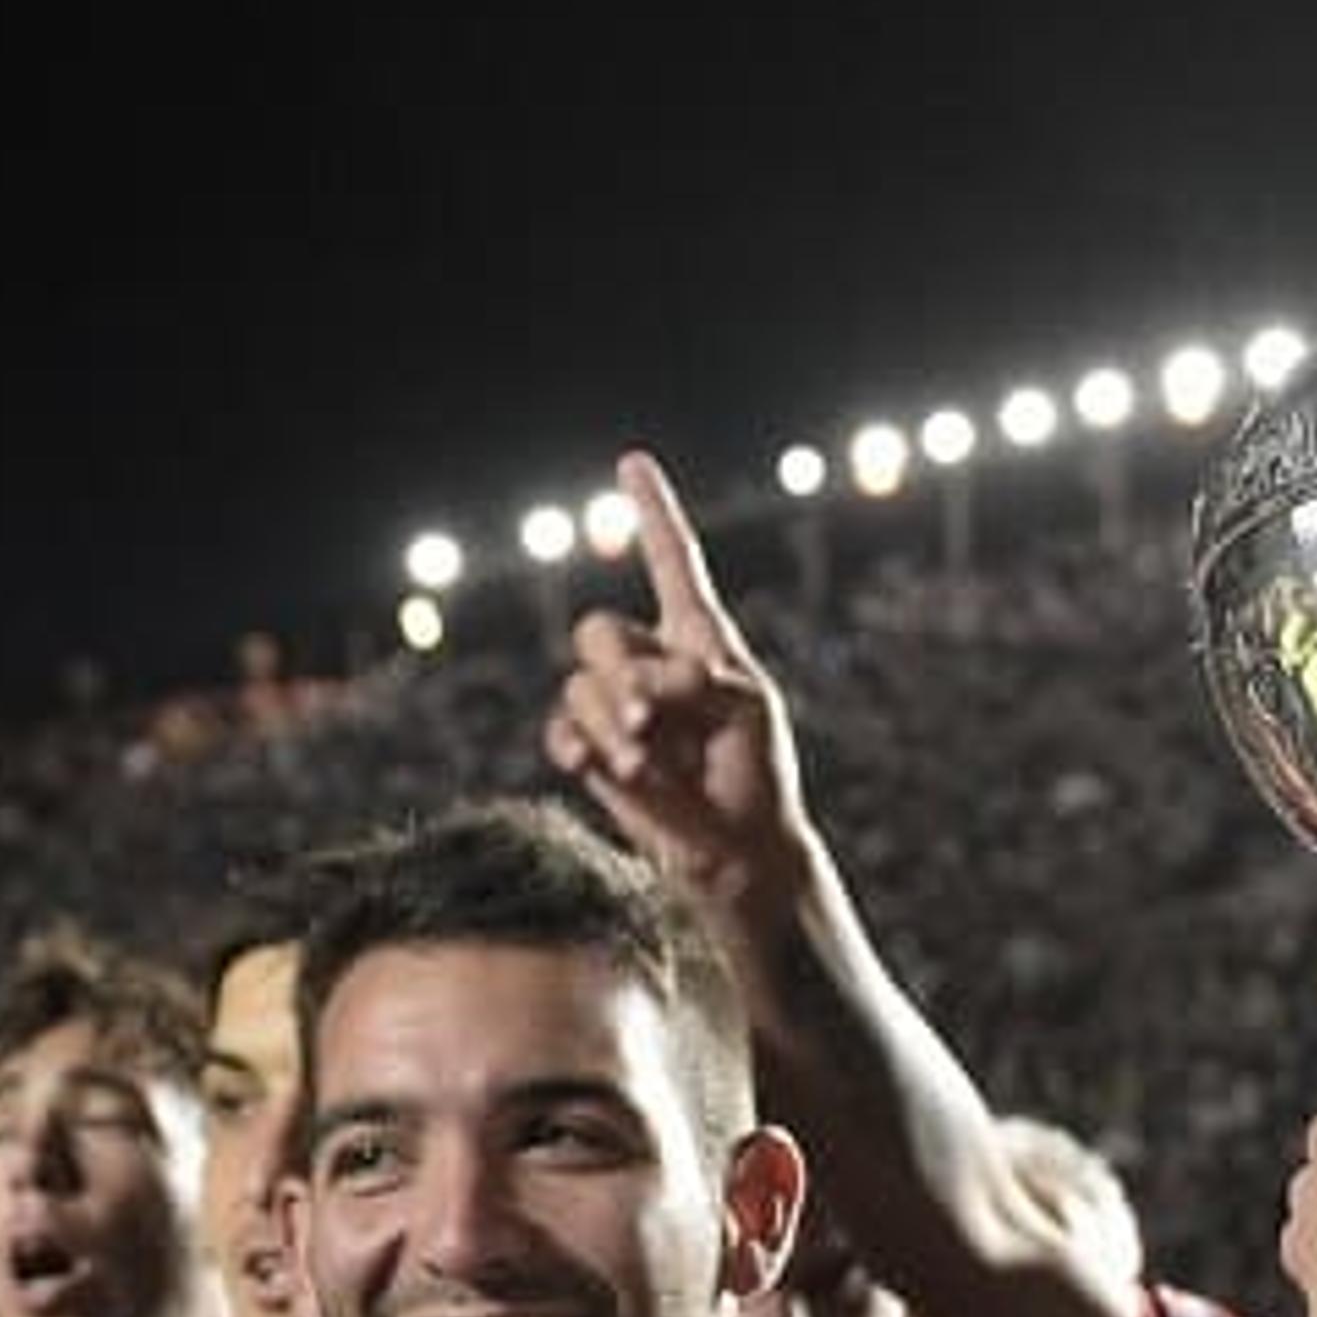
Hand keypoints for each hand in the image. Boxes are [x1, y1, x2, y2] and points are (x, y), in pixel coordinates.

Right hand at [540, 451, 817, 932]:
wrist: (739, 853)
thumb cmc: (757, 773)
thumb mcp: (745, 710)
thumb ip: (694, 679)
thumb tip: (635, 690)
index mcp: (698, 639)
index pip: (673, 562)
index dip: (651, 513)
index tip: (631, 463)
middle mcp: (649, 661)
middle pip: (598, 630)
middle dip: (621, 674)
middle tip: (656, 719)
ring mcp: (614, 705)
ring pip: (578, 684)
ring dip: (611, 724)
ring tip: (649, 763)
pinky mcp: (591, 750)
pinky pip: (560, 728)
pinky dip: (580, 748)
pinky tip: (600, 770)